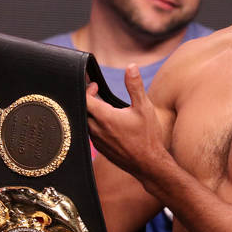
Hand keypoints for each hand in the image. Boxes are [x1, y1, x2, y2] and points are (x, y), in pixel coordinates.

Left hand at [86, 65, 167, 179]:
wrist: (149, 164)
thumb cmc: (147, 136)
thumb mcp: (144, 107)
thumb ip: (135, 86)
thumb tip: (131, 67)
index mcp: (105, 117)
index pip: (84, 98)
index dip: (87, 89)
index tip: (95, 85)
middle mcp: (96, 130)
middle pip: (82, 110)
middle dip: (87, 99)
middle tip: (97, 93)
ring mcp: (97, 141)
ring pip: (85, 123)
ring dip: (90, 113)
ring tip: (102, 107)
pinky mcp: (100, 149)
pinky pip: (90, 134)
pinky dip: (94, 125)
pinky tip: (107, 123)